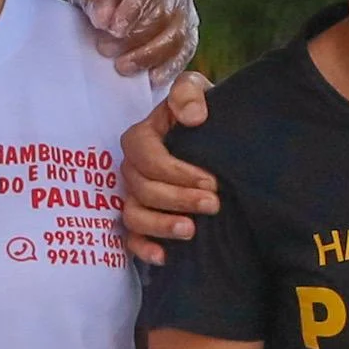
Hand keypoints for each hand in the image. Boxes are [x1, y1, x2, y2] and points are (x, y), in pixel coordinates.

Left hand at [67, 0, 201, 86]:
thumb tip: (104, 20)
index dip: (133, 10)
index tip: (113, 29)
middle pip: (164, 14)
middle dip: (135, 37)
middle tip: (106, 49)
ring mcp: (185, 8)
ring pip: (177, 36)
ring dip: (149, 55)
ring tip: (122, 66)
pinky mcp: (188, 31)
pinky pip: (185, 51)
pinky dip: (169, 67)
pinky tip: (151, 78)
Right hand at [121, 73, 218, 264]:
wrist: (217, 136)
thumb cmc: (204, 113)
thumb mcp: (197, 90)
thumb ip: (190, 93)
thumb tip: (192, 117)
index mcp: (143, 138)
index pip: (144, 155)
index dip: (174, 170)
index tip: (211, 180)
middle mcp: (134, 168)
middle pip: (142, 188)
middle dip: (178, 199)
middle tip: (214, 204)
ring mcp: (135, 196)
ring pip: (134, 215)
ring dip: (161, 225)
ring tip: (192, 231)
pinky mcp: (143, 219)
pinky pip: (131, 239)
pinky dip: (144, 249)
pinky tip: (165, 257)